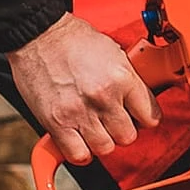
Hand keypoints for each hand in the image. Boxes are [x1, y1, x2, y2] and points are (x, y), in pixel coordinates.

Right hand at [11, 14, 158, 165]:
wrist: (39, 35)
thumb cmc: (73, 40)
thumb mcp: (114, 51)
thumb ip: (127, 79)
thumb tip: (137, 99)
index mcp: (122, 78)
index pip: (150, 116)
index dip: (146, 118)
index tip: (139, 118)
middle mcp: (103, 97)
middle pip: (128, 137)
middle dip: (122, 130)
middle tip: (113, 120)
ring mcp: (79, 112)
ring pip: (105, 148)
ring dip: (102, 141)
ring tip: (95, 128)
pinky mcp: (56, 123)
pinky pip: (78, 155)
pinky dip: (81, 152)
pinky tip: (80, 139)